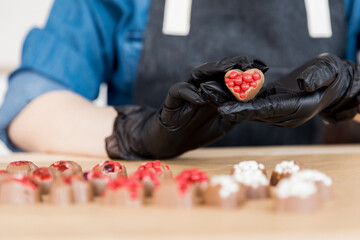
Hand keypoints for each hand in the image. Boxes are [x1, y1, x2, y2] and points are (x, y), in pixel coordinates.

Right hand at [105, 56, 267, 158]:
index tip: (263, 66)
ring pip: (197, 76)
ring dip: (212, 72)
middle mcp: (200, 89)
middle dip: (232, 65)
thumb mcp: (222, 125)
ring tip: (229, 71)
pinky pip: (178, 91)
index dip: (245, 70)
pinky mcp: (171, 102)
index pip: (229, 76)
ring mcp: (186, 94)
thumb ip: (235, 114)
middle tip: (248, 63)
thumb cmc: (195, 132)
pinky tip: (202, 98)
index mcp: (214, 93)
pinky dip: (190, 92)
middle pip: (215, 71)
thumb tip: (255, 105)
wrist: (169, 144)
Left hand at [217, 54, 359, 126]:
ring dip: (225, 99)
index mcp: (294, 109)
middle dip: (226, 104)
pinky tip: (218, 88)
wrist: (331, 85)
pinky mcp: (269, 104)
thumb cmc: (330, 76)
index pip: (265, 111)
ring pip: (246, 107)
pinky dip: (233, 96)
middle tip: (203, 94)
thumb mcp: (327, 73)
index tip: (223, 110)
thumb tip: (302, 83)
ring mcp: (274, 111)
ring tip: (204, 89)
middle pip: (249, 111)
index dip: (243, 110)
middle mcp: (280, 115)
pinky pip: (249, 101)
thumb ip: (315, 78)